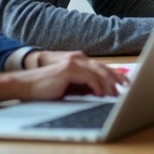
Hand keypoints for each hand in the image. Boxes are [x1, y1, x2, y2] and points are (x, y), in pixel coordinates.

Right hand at [0, 51, 126, 101]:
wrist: (27, 86)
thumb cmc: (47, 88)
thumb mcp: (71, 87)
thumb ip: (86, 86)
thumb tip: (103, 91)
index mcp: (79, 62)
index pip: (102, 68)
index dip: (115, 75)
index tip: (125, 84)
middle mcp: (78, 58)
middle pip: (103, 68)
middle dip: (117, 78)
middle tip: (127, 88)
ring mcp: (73, 62)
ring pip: (98, 72)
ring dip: (109, 84)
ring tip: (115, 94)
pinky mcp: (68, 69)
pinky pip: (88, 77)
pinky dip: (97, 85)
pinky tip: (101, 94)